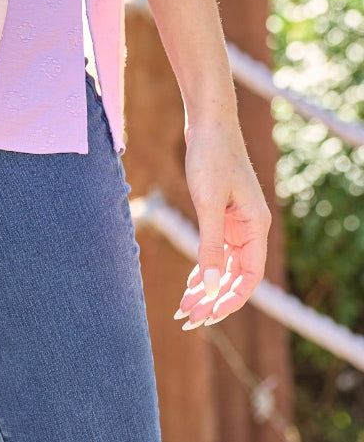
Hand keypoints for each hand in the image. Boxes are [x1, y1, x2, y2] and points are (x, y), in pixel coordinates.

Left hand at [175, 121, 270, 329]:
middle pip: (236, 276)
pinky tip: (190, 285)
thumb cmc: (211, 156)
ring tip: (185, 309)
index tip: (207, 316)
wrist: (207, 122)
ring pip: (225, 266)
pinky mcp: (222, 214)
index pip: (250, 277)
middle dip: (214, 299)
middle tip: (189, 319)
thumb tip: (211, 288)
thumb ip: (211, 246)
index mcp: (256, 226)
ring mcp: (237, 222)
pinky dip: (204, 268)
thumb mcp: (208, 203)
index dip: (230, 300)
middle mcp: (251, 228)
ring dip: (207, 288)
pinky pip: (216, 250)